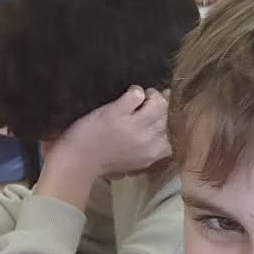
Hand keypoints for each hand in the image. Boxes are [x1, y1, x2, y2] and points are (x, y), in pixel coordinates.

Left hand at [42, 87, 172, 189]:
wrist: (78, 162)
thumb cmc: (103, 163)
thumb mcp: (134, 162)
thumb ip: (149, 148)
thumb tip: (162, 129)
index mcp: (154, 153)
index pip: (175, 132)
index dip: (170, 119)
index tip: (162, 114)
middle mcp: (148, 140)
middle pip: (167, 115)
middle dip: (161, 104)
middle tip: (150, 101)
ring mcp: (134, 126)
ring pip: (157, 103)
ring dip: (151, 95)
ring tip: (142, 96)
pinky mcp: (117, 113)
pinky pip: (137, 94)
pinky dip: (135, 90)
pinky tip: (128, 94)